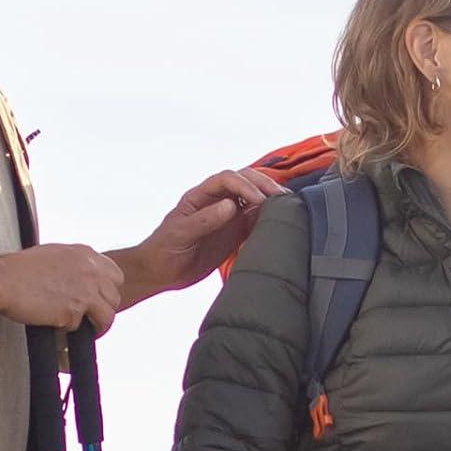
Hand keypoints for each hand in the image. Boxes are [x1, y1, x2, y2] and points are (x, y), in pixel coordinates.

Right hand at [0, 244, 124, 333]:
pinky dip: (73, 331)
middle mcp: (90, 270)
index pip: (115, 275)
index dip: (108, 291)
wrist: (2, 279)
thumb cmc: (20, 269)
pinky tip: (61, 329)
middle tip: (92, 320)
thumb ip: (73, 264)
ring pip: (108, 315)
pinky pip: (83, 327)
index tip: (98, 300)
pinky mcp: (74, 309)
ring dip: (98, 326)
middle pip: (115, 296)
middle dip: (105, 310)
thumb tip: (81, 280)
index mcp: (85, 254)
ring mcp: (84, 290)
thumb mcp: (53, 255)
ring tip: (87, 332)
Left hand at [111, 167, 282, 308]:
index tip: (258, 199)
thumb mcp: (180, 234)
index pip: (227, 179)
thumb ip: (205, 220)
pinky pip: (256, 220)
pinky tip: (283, 222)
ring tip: (289, 207)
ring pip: (254, 198)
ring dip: (271, 199)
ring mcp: (228, 216)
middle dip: (264, 186)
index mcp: (201, 195)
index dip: (245, 185)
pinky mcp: (236, 232)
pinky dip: (269, 218)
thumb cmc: (164, 250)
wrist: (161, 272)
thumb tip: (231, 206)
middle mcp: (217, 201)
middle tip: (281, 198)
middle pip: (245, 182)